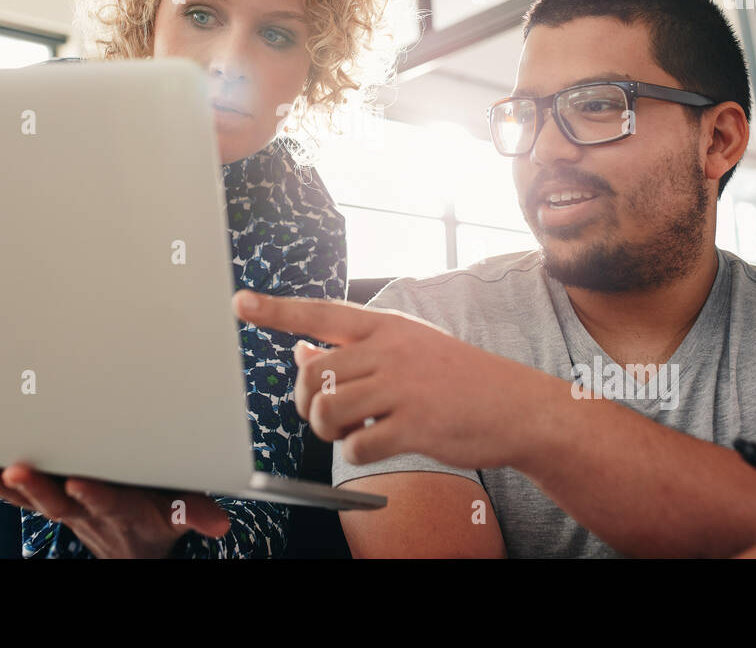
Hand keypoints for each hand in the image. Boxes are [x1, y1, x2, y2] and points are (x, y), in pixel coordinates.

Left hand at [0, 462, 230, 557]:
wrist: (132, 546)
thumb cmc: (155, 517)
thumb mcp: (180, 515)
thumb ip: (194, 513)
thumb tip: (218, 523)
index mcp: (121, 508)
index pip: (106, 502)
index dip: (92, 494)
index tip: (78, 482)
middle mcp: (85, 510)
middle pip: (58, 501)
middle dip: (38, 486)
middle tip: (18, 470)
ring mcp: (63, 506)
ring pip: (30, 497)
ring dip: (2, 484)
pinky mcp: (47, 498)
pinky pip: (14, 493)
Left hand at [233, 290, 551, 471]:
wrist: (516, 406)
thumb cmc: (455, 378)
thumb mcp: (406, 350)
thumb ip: (354, 351)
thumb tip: (299, 351)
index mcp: (386, 327)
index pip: (320, 313)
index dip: (276, 310)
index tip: (239, 302)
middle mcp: (390, 350)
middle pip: (314, 374)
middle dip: (308, 403)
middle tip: (329, 416)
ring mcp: (402, 387)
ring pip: (327, 410)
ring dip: (328, 431)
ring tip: (351, 431)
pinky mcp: (415, 425)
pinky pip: (357, 446)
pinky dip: (357, 453)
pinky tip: (378, 444)